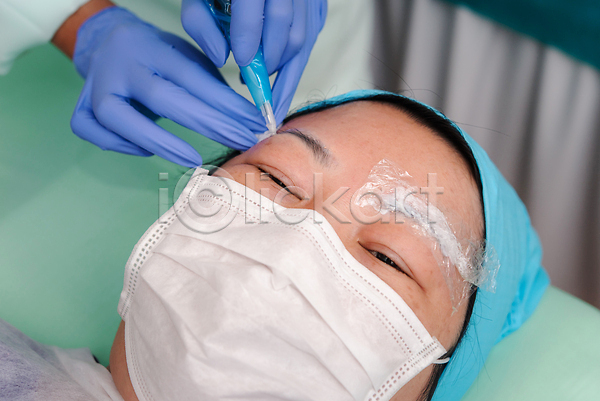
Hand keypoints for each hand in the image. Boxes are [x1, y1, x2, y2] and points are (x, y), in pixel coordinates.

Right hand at [71, 7, 264, 166]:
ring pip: (117, 117)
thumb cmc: (158, 56)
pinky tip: (147, 151)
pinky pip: (92, 130)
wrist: (107, 42)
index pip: (192, 77)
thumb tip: (245, 116)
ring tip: (194, 160)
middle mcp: (121, 64)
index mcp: (151, 46)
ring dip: (158, 141)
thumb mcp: (186, 56)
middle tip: (241, 141)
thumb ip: (210, 82)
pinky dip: (119, 145)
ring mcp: (96, 86)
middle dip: (208, 124)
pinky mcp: (81, 106)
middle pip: (162, 97)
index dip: (226, 103)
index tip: (254, 122)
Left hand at [182, 0, 327, 122]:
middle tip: (255, 86)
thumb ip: (200, 24)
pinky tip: (274, 70)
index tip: (241, 66)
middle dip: (269, 63)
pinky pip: (309, 36)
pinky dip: (291, 58)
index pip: (255, 14)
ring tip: (262, 82)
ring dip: (282, 65)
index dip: (248, 44)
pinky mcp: (315, 6)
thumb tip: (221, 59)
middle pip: (286, 29)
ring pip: (301, 37)